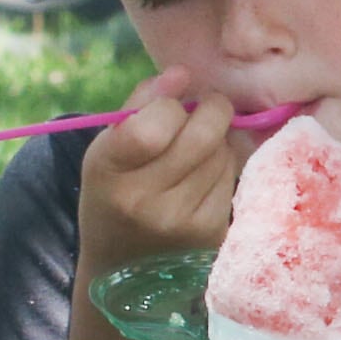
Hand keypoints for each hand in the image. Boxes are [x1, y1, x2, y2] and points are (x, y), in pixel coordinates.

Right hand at [79, 72, 253, 267]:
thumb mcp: (108, 149)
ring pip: (223, 153)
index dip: (170, 104)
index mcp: (109, 173)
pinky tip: (204, 174)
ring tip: (197, 148)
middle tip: (208, 106)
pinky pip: (232, 178)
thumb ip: (141, 103)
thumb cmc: (114, 192)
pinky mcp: (212, 234)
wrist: (122, 265)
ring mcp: (183, 222)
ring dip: (218, 140)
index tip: (171, 103)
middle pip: (203, 136)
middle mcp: (146, 202)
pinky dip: (224, 167)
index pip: (154, 125)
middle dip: (213, 109)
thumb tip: (183, 73)